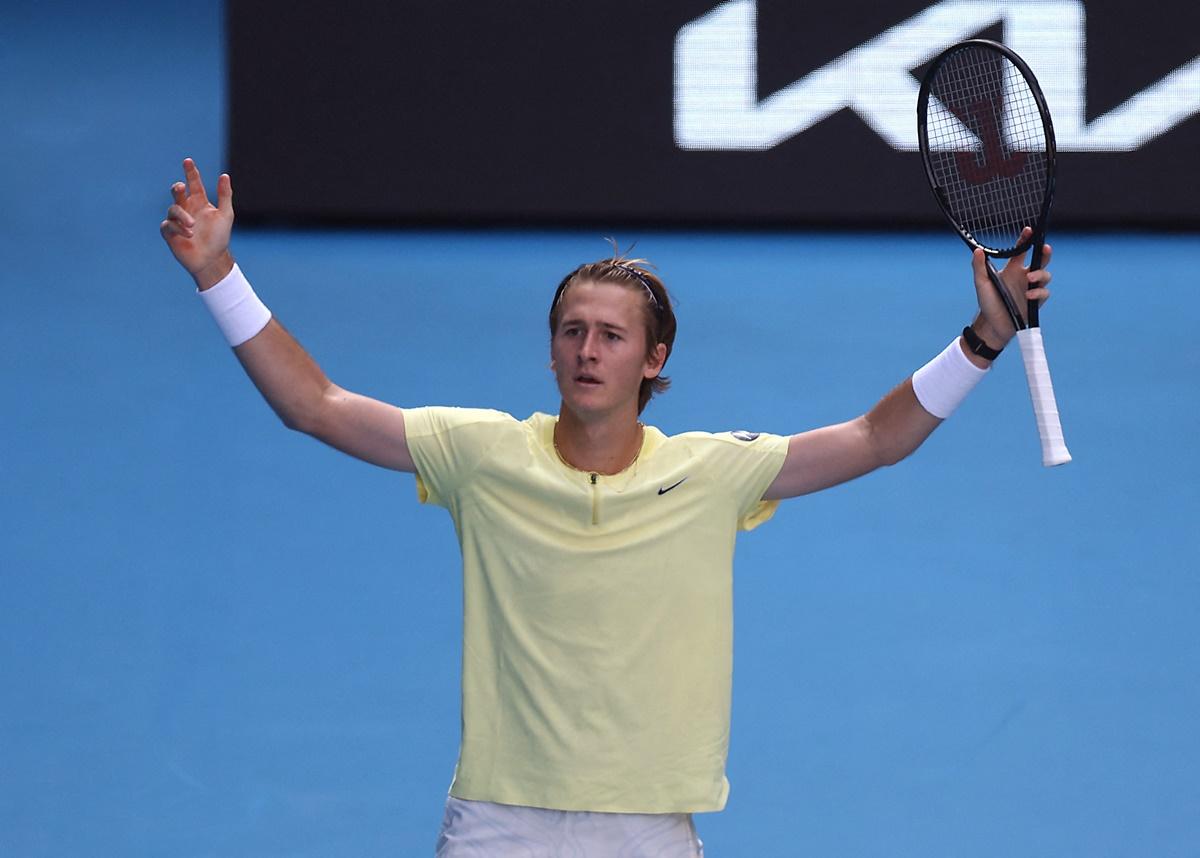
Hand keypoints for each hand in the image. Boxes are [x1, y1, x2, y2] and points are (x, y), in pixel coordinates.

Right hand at [160, 158, 234, 289]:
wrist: (212, 259)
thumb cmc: (219, 238)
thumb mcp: (225, 215)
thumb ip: (225, 195)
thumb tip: (225, 175)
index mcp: (200, 202)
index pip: (194, 184)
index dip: (191, 172)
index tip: (188, 161)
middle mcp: (187, 208)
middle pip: (177, 192)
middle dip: (178, 188)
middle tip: (181, 188)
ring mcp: (177, 220)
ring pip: (173, 209)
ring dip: (182, 216)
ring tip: (193, 226)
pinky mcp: (170, 232)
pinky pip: (168, 225)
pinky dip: (178, 228)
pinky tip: (189, 234)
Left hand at [970, 226, 1051, 348]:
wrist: (992, 325)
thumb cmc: (987, 303)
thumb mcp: (982, 284)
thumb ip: (979, 267)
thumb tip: (977, 250)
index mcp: (1012, 269)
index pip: (1021, 251)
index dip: (1026, 240)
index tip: (1028, 230)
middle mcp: (1024, 276)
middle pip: (1040, 260)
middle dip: (1045, 253)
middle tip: (1045, 248)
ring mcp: (1031, 288)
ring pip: (1046, 275)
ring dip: (1041, 274)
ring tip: (1030, 278)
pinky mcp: (1036, 301)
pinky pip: (1044, 292)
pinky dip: (1039, 292)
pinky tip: (1029, 295)